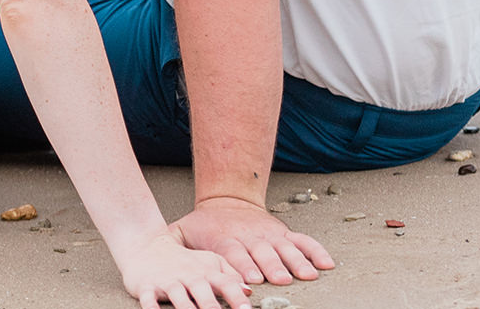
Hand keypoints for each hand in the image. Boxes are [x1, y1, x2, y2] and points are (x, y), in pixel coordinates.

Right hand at [113, 226, 252, 308]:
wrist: (146, 244)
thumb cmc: (182, 260)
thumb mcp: (208, 262)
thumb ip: (229, 276)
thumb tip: (248, 291)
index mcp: (205, 271)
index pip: (225, 284)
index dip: (236, 297)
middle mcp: (188, 275)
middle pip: (202, 291)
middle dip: (212, 307)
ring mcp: (167, 280)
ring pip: (178, 297)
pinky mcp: (147, 286)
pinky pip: (149, 298)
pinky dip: (151, 308)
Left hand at [172, 196, 333, 285]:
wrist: (228, 200)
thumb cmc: (205, 225)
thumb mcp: (183, 230)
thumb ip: (172, 242)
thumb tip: (152, 255)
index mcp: (226, 238)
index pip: (234, 252)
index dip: (243, 264)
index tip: (251, 276)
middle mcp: (250, 237)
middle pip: (262, 253)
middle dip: (272, 266)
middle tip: (280, 279)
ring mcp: (269, 235)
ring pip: (285, 248)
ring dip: (296, 262)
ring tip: (307, 275)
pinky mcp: (283, 234)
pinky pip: (303, 241)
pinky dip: (315, 251)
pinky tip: (327, 264)